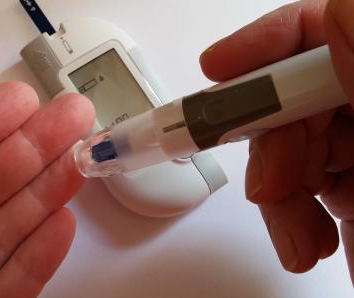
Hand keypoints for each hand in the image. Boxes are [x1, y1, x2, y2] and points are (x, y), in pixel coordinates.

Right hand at [200, 0, 353, 280]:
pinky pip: (304, 190)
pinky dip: (292, 218)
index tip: (220, 69)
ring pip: (292, 148)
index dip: (268, 44)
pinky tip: (308, 242)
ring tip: (301, 239)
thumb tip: (339, 15)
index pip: (324, 29)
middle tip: (271, 185)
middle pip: (298, 96)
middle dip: (272, 141)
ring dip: (278, 193)